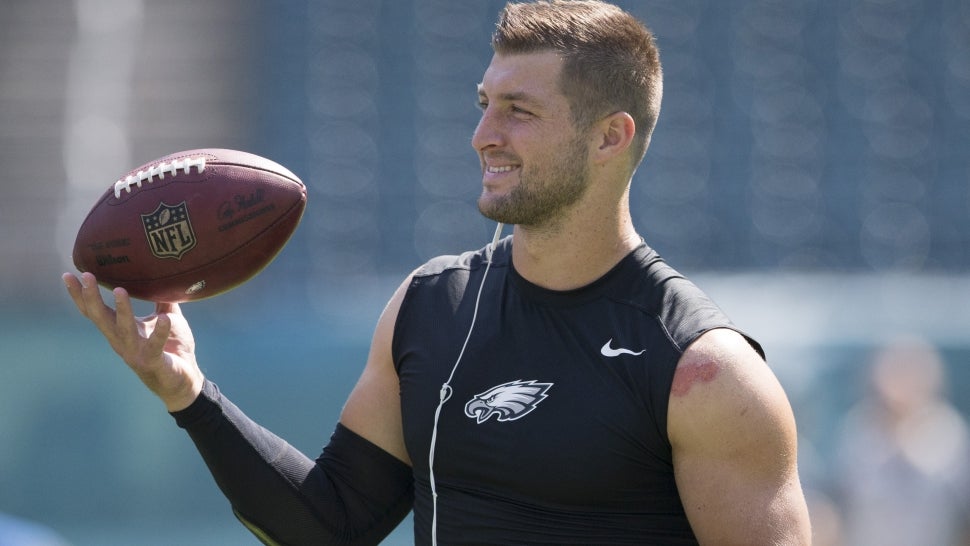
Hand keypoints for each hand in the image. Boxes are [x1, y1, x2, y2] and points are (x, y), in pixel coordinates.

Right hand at [62, 272, 204, 411]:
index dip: (80, 295)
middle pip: (101, 318)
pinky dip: (159, 332)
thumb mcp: (166, 318)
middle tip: (86, 276)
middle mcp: (122, 341)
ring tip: (119, 291)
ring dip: (121, 311)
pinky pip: (155, 345)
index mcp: (120, 330)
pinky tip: (164, 318)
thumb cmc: (173, 348)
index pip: (95, 311)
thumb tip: (164, 276)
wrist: (185, 380)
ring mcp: (135, 352)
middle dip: (92, 297)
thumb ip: (162, 300)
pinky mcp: (153, 361)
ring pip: (123, 330)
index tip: (69, 275)